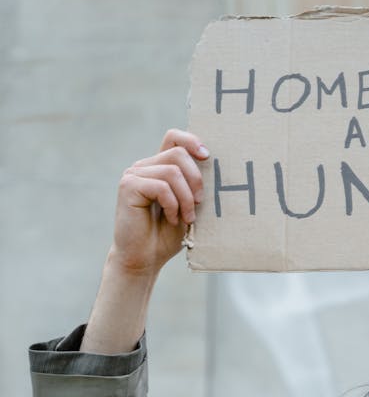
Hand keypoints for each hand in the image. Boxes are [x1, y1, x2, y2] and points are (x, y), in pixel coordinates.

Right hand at [110, 129, 208, 276]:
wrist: (144, 259)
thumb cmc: (166, 236)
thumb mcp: (187, 208)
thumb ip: (193, 187)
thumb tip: (211, 166)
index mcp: (158, 168)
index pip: (173, 138)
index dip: (191, 141)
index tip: (207, 157)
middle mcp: (144, 167)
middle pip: (178, 154)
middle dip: (196, 179)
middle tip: (199, 205)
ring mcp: (134, 174)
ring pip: (172, 171)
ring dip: (186, 198)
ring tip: (187, 218)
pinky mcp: (128, 186)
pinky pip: (161, 187)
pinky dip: (172, 204)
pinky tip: (171, 219)